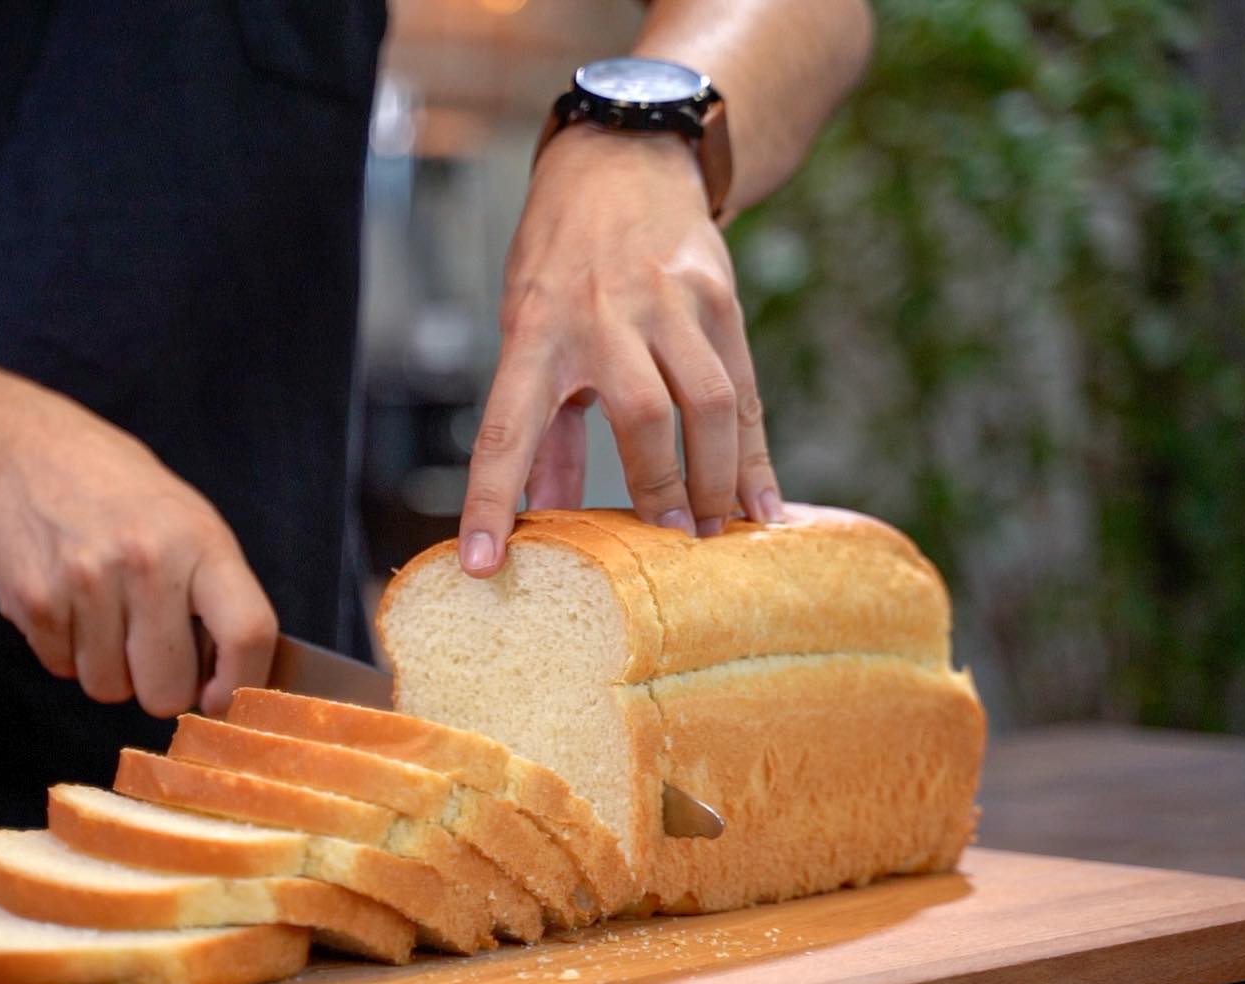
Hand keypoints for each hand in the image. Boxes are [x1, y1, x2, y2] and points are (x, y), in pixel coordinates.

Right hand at [0, 387, 275, 717]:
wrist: (25, 453)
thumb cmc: (120, 495)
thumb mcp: (189, 523)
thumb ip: (216, 595)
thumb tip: (232, 682)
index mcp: (200, 542)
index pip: (247, 632)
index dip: (243, 683)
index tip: (222, 698)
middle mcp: (146, 562)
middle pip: (167, 692)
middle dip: (159, 684)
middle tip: (148, 646)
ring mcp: (85, 584)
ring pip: (110, 690)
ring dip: (109, 667)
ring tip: (103, 611)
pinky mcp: (35, 602)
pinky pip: (63, 671)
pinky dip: (67, 650)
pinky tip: (68, 603)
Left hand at [457, 126, 781, 575]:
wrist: (624, 158)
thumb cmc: (561, 259)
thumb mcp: (527, 325)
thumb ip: (541, 427)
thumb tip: (543, 517)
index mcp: (535, 331)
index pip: (505, 429)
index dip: (490, 499)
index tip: (482, 563)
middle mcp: (602, 314)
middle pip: (641, 415)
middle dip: (657, 489)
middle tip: (671, 549)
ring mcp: (668, 300)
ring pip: (707, 402)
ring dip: (716, 478)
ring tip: (716, 533)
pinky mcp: (718, 294)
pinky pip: (744, 387)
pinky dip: (754, 455)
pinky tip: (762, 505)